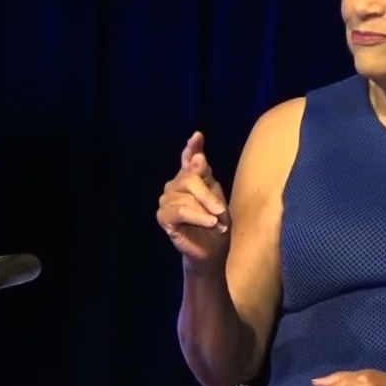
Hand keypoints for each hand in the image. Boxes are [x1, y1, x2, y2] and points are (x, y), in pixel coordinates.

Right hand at [156, 131, 230, 268]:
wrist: (213, 249)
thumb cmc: (216, 222)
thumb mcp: (217, 196)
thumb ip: (206, 176)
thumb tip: (198, 157)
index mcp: (189, 176)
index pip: (188, 157)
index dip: (192, 147)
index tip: (198, 136)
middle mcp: (175, 185)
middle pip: (190, 178)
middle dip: (208, 195)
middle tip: (221, 211)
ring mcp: (166, 200)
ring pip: (186, 196)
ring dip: (205, 210)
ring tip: (215, 222)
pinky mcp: (163, 217)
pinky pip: (180, 211)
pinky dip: (198, 216)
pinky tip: (210, 222)